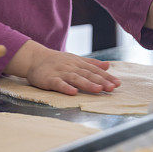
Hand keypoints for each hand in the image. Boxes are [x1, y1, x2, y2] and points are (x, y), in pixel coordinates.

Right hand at [4, 40, 119, 95]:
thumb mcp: (75, 59)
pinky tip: (73, 92)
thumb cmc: (57, 61)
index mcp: (78, 63)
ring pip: (76, 78)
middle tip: (112, 87)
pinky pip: (58, 83)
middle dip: (101, 81)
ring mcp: (60, 73)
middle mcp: (71, 67)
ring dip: (87, 84)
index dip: (106, 77)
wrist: (35, 58)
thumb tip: (108, 65)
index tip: (117, 83)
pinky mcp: (49, 79)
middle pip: (88, 74)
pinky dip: (66, 87)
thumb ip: (92, 63)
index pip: (95, 70)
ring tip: (98, 90)